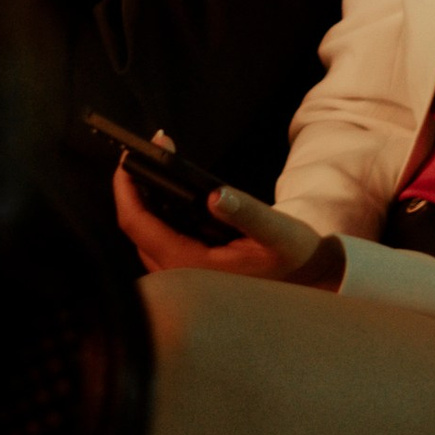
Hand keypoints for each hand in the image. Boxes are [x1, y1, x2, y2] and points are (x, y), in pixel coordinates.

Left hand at [111, 160, 335, 283]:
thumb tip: (214, 195)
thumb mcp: (278, 232)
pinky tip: (169, 191)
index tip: (127, 158)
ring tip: (157, 163)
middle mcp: (178, 276)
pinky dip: (158, 213)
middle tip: (149, 151)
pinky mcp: (188, 272)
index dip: (126, 189)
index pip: (137, 224)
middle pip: (136, 227)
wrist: (308, 282)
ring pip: (144, 235)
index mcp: (190, 266)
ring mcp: (181, 277)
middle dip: (136, 187)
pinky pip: (158, 240)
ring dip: (146, 200)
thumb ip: (248, 213)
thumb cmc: (293, 257)